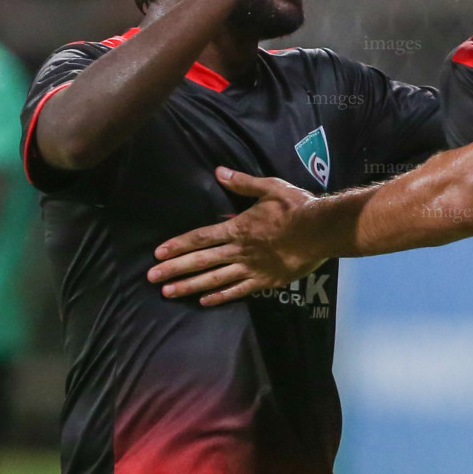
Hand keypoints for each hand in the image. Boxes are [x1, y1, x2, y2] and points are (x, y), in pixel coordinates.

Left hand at [149, 168, 328, 305]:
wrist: (320, 231)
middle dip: (174, 270)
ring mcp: (251, 268)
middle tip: (152, 279)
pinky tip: (205, 301)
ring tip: (169, 293)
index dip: (177, 245)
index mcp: (237, 228)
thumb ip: (243, 183)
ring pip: (214, 279)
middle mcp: (239, 251)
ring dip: (190, 286)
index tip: (158, 254)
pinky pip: (238, 291)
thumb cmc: (296, 207)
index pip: (200, 238)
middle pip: (201, 261)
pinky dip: (220, 297)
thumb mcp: (270, 188)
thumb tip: (219, 172)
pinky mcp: (265, 281)